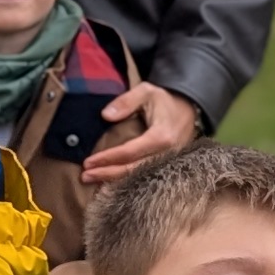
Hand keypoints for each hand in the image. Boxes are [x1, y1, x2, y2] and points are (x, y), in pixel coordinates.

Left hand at [82, 85, 200, 182]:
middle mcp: (167, 154)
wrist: (189, 106)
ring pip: (140, 177)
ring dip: (115, 181)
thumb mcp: (145, 91)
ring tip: (94, 182)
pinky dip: (128, 180)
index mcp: (161, 137)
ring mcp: (170, 162)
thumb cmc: (165, 99)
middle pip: (133, 170)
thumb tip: (105, 116)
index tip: (88, 162)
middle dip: (107, 174)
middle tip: (85, 176)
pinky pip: (146, 176)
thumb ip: (125, 101)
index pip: (129, 153)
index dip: (107, 159)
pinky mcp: (169, 166)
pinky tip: (112, 183)